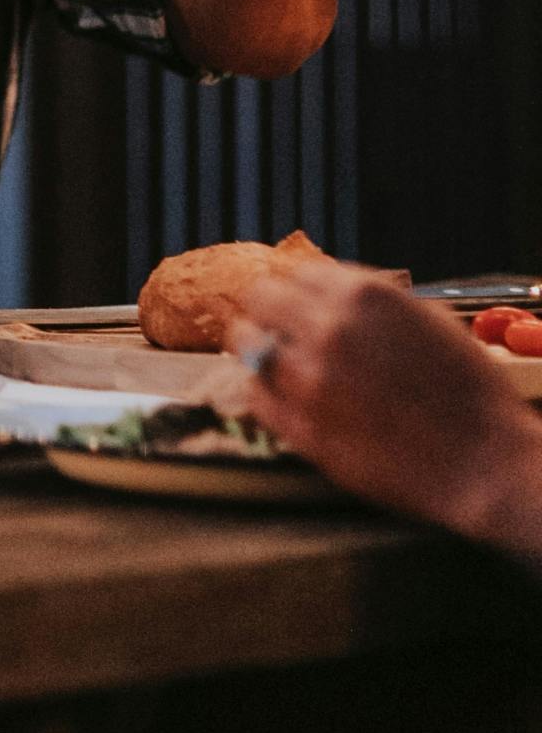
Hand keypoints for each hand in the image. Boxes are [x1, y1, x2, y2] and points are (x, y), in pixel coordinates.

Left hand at [225, 255, 541, 557]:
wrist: (483, 460)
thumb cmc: (468, 390)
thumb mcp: (429, 320)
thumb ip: (375, 304)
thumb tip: (334, 296)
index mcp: (363, 295)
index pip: (298, 272)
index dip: (298, 287)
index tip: (297, 301)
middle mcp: (328, 328)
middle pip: (262, 298)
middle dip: (268, 309)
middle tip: (272, 324)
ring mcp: (309, 380)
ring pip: (249, 345)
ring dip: (257, 345)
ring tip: (268, 355)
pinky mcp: (302, 428)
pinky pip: (256, 397)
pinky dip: (261, 390)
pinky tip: (275, 393)